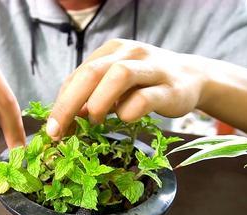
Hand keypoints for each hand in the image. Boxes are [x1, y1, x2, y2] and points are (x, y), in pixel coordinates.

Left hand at [47, 39, 209, 139]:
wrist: (193, 77)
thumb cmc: (146, 83)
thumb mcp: (115, 83)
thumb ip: (93, 93)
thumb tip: (65, 118)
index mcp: (111, 51)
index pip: (78, 74)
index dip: (61, 102)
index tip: (53, 127)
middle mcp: (129, 53)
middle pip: (91, 73)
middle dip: (68, 104)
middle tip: (57, 130)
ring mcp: (152, 68)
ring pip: (119, 76)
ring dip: (99, 103)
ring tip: (95, 121)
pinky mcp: (170, 88)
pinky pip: (145, 98)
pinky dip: (129, 111)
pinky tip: (126, 118)